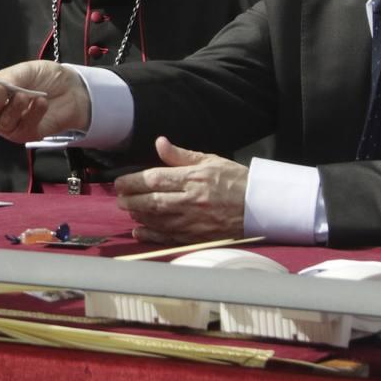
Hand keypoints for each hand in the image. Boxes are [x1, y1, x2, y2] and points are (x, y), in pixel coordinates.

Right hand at [0, 60, 88, 141]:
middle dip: (1, 104)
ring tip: (29, 97)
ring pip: (5, 125)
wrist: (74, 89)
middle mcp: (1, 110)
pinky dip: (33, 116)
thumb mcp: (27, 69)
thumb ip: (9, 77)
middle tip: (17, 94)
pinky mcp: (28, 134)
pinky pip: (24, 130)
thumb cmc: (48, 76)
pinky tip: (42, 103)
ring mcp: (14, 124)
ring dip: (16, 111)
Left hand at [113, 137, 247, 243]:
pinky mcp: (197, 236)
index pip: (154, 179)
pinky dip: (150, 235)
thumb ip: (181, 155)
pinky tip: (139, 231)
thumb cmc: (235, 180)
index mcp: (193, 178)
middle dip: (130, 200)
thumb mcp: (210, 160)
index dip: (133, 182)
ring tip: (129, 210)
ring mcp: (193, 221)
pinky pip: (168, 237)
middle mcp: (191, 200)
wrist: (260, 207)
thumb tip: (160, 143)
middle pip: (151, 201)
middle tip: (120, 198)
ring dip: (138, 215)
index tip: (120, 183)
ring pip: (157, 219)